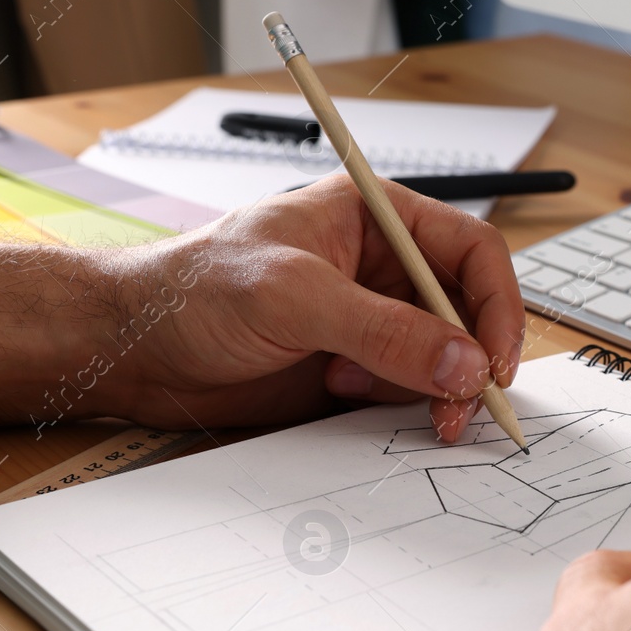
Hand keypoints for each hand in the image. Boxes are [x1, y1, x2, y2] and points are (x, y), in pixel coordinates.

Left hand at [0, 177, 523, 439]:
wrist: (133, 349)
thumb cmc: (192, 291)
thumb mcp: (292, 298)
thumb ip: (382, 329)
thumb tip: (461, 362)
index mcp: (373, 218)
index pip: (469, 249)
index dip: (495, 303)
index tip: (497, 358)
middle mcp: (380, 266)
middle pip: (466, 308)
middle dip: (473, 357)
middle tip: (465, 404)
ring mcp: (369, 320)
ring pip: (444, 355)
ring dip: (442, 388)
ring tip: (417, 412)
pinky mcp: (352, 368)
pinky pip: (407, 388)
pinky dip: (411, 407)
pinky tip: (361, 405)